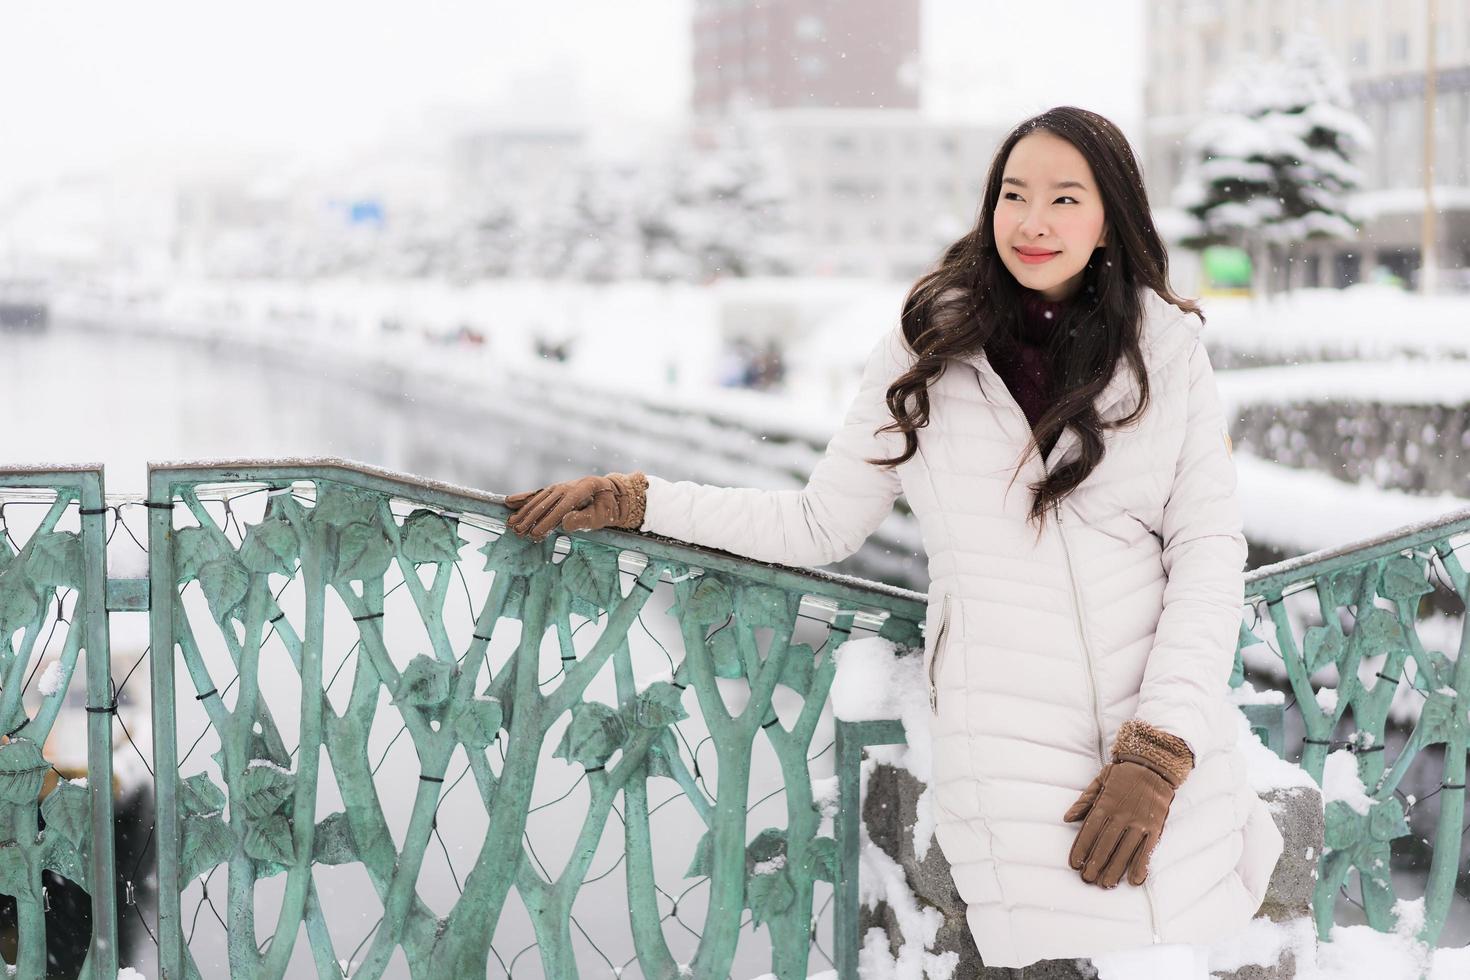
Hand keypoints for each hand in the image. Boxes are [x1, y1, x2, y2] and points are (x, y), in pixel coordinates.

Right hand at [504, 471, 646, 541]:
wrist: (607, 493)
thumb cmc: (605, 507)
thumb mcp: (601, 516)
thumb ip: (584, 519)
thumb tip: (565, 523)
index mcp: (582, 489)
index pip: (562, 506)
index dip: (548, 521)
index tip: (536, 534)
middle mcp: (567, 486)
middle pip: (546, 503)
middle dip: (530, 518)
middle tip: (518, 532)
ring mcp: (558, 487)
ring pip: (538, 499)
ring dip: (524, 512)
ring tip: (511, 524)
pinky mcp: (553, 490)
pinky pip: (536, 494)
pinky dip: (523, 498)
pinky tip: (508, 502)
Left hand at [1062, 760, 1173, 887]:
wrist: (1153, 766)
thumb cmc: (1123, 774)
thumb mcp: (1099, 782)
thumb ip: (1084, 801)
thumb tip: (1067, 818)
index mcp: (1105, 804)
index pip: (1090, 831)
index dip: (1081, 848)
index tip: (1075, 864)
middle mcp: (1121, 815)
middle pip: (1106, 844)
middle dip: (1096, 863)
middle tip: (1088, 879)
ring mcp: (1139, 822)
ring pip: (1125, 850)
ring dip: (1116, 869)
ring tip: (1106, 884)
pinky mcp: (1155, 827)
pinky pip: (1148, 849)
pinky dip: (1142, 865)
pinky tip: (1135, 880)